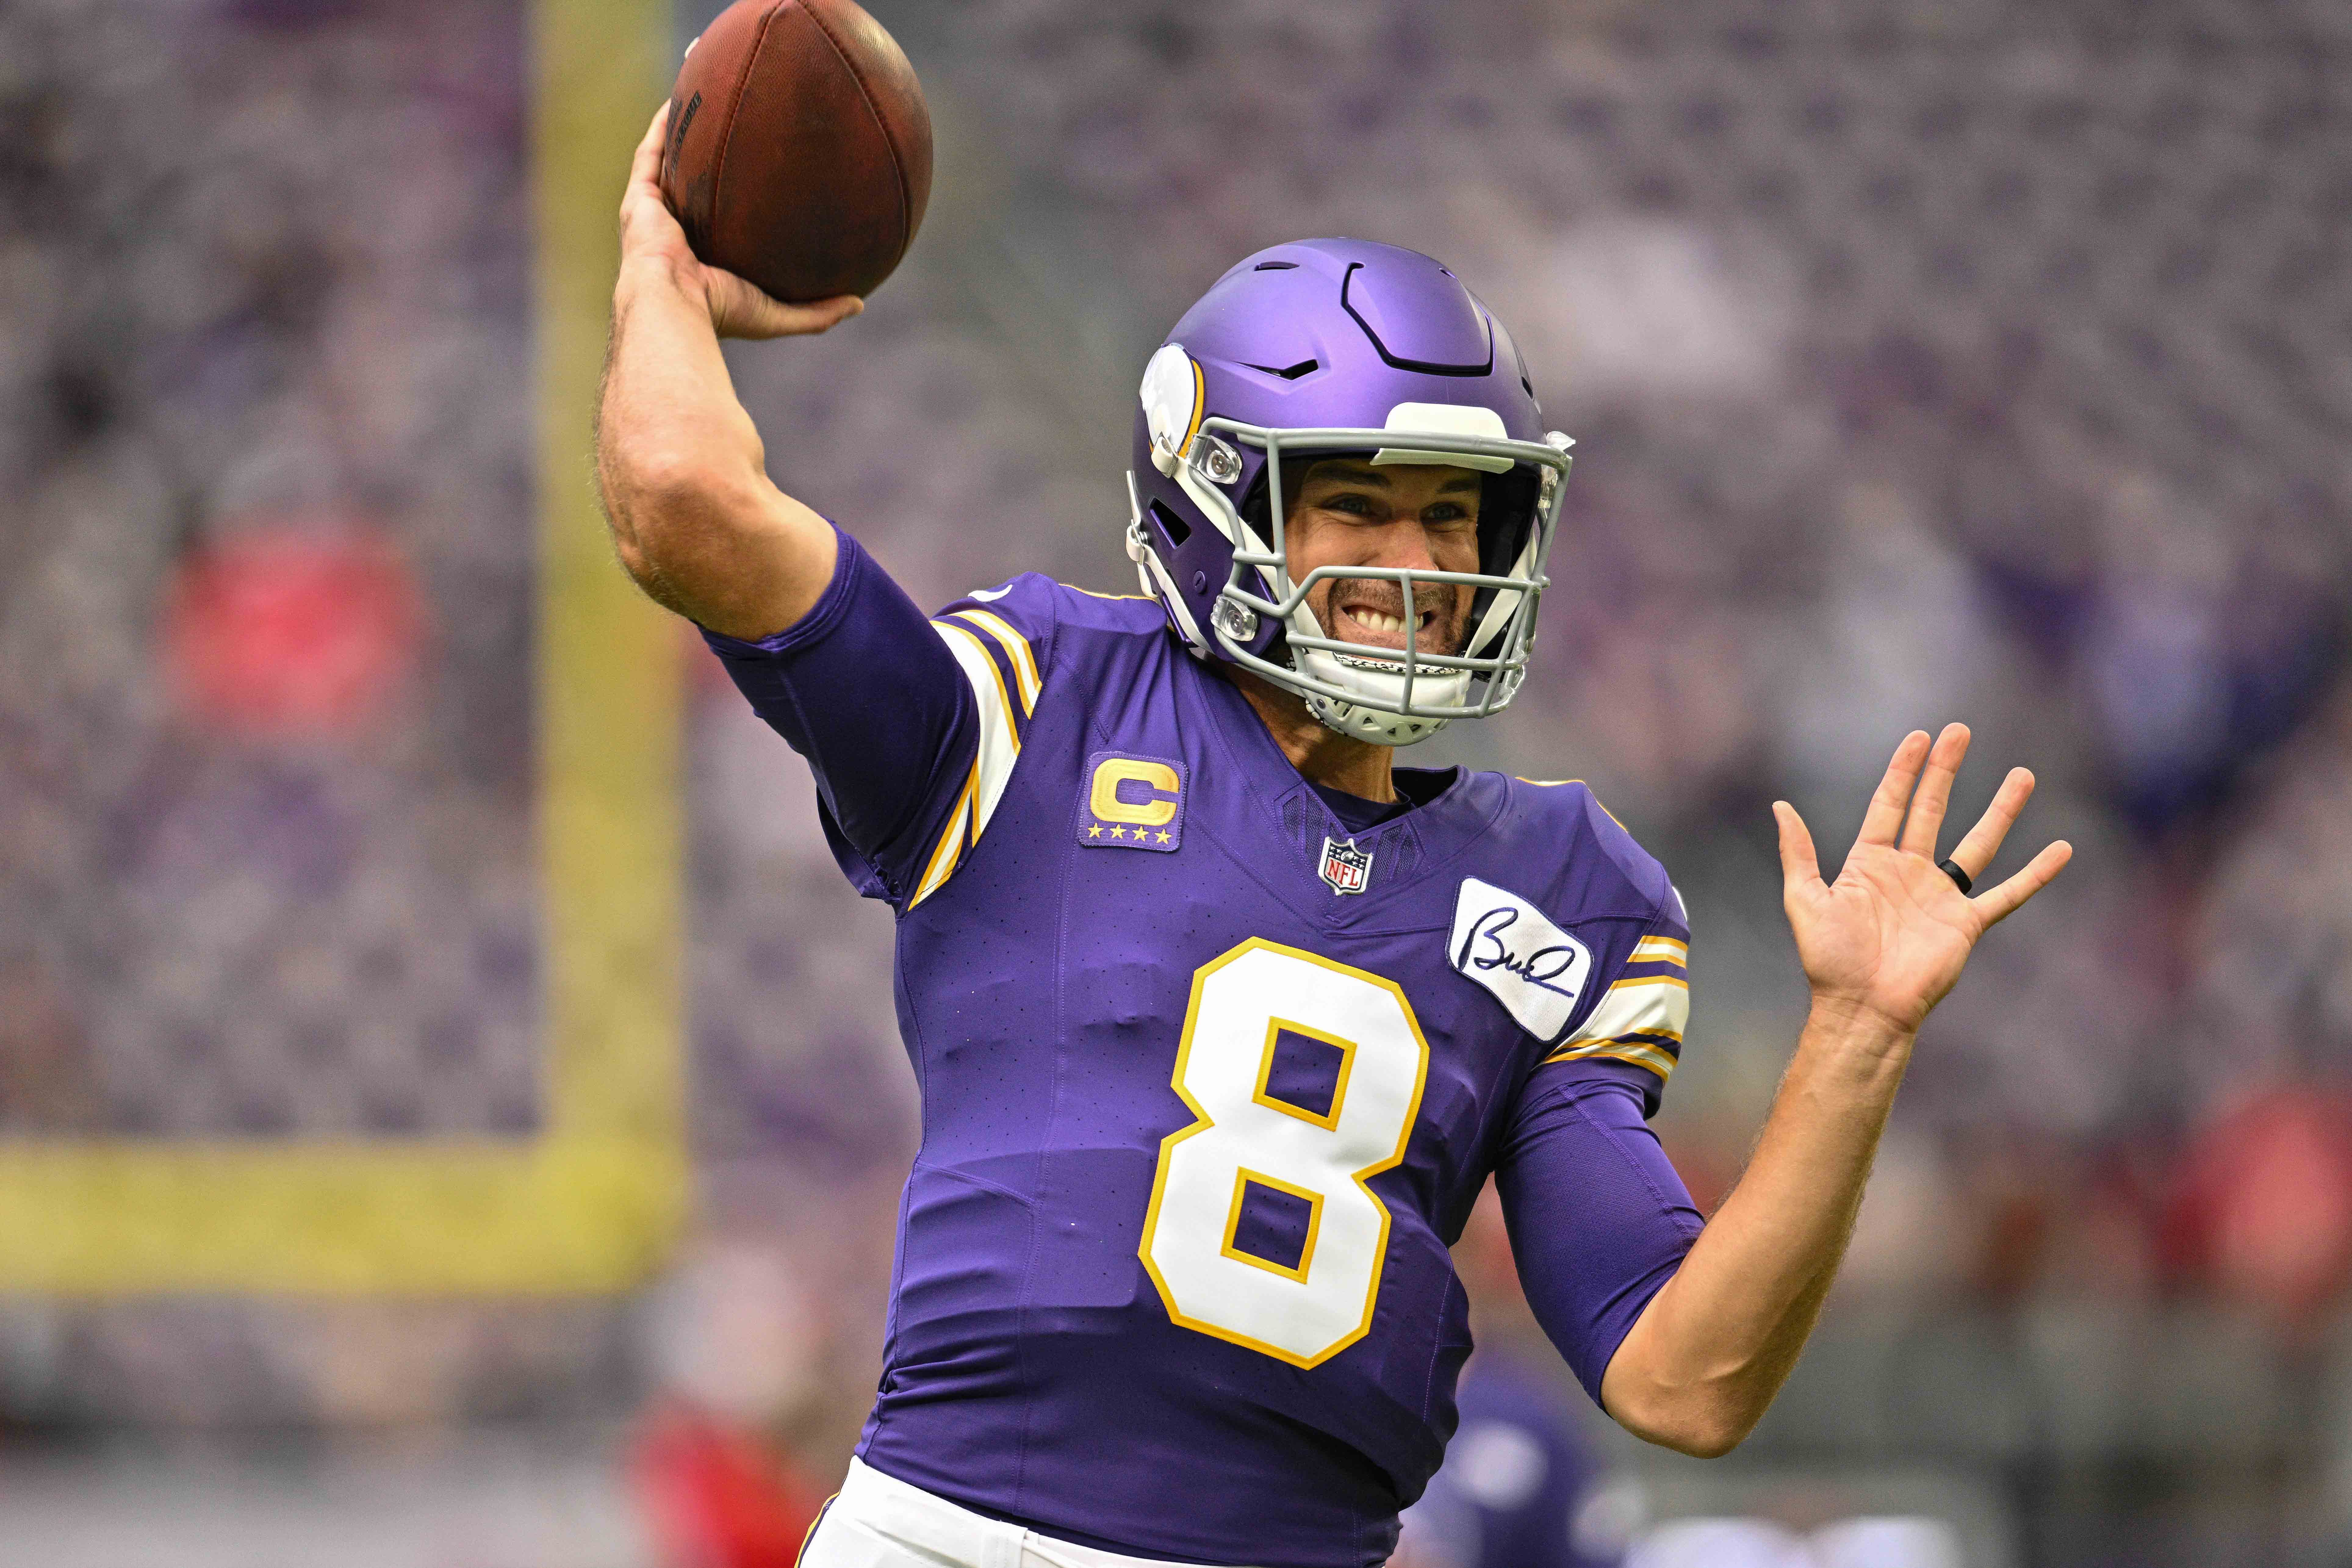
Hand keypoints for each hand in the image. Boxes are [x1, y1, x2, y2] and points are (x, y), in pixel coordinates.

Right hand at [618, 103, 862, 339]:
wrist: (674, 305)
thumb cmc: (721, 313)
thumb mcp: (778, 313)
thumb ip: (817, 312)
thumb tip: (859, 304)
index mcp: (703, 258)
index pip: (722, 224)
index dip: (739, 202)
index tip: (765, 180)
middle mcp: (678, 233)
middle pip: (697, 187)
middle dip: (712, 161)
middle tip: (740, 132)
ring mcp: (656, 213)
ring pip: (671, 164)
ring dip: (685, 135)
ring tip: (705, 101)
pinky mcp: (640, 199)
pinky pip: (651, 154)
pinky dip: (662, 126)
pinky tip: (679, 98)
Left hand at [1774, 724, 2071, 1036]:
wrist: (1863, 1007)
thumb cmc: (1830, 961)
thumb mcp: (1805, 900)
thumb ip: (1798, 853)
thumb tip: (1780, 806)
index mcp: (1869, 864)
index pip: (1890, 804)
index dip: (1904, 771)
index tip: (1920, 736)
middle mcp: (1908, 873)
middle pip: (1932, 810)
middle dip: (1945, 771)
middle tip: (1961, 731)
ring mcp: (1940, 896)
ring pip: (1978, 842)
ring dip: (2000, 809)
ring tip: (2022, 774)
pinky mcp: (1966, 924)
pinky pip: (2009, 894)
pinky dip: (2037, 874)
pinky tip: (2062, 850)